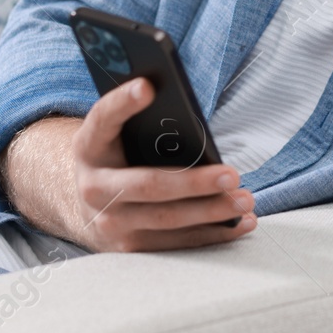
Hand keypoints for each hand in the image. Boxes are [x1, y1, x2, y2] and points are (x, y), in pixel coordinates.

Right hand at [0, 77, 255, 252]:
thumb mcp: (118, 133)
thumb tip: (182, 110)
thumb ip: (142, 119)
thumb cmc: (118, 156)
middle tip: (231, 175)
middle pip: (147, 185)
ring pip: (166, 219)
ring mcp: (109, 222)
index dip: (122, 102)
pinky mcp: (129, 247)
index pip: (103, 118)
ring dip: (210, 211)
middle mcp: (93, 187)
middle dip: (192, 183)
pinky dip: (212, 234)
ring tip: (244, 199)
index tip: (147, 86)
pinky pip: (176, 242)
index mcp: (89, 146)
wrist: (89, 205)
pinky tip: (240, 222)